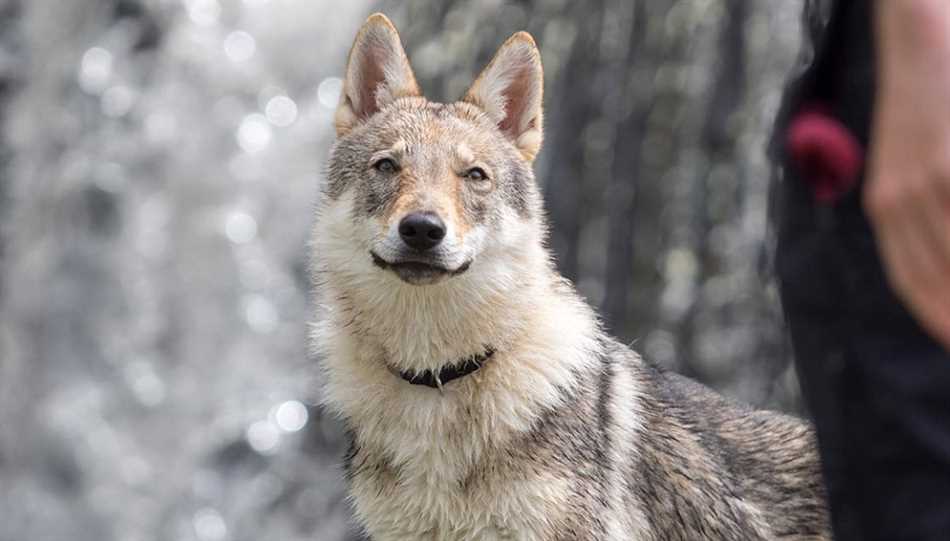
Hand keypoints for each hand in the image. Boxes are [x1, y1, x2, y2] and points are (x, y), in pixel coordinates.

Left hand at [865, 0, 949, 351]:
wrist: (918, 47)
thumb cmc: (923, 110)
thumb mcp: (905, 165)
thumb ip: (916, 214)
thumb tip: (938, 258)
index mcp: (883, 207)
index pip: (910, 280)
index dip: (936, 320)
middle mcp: (899, 201)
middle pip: (938, 276)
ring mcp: (931, 181)